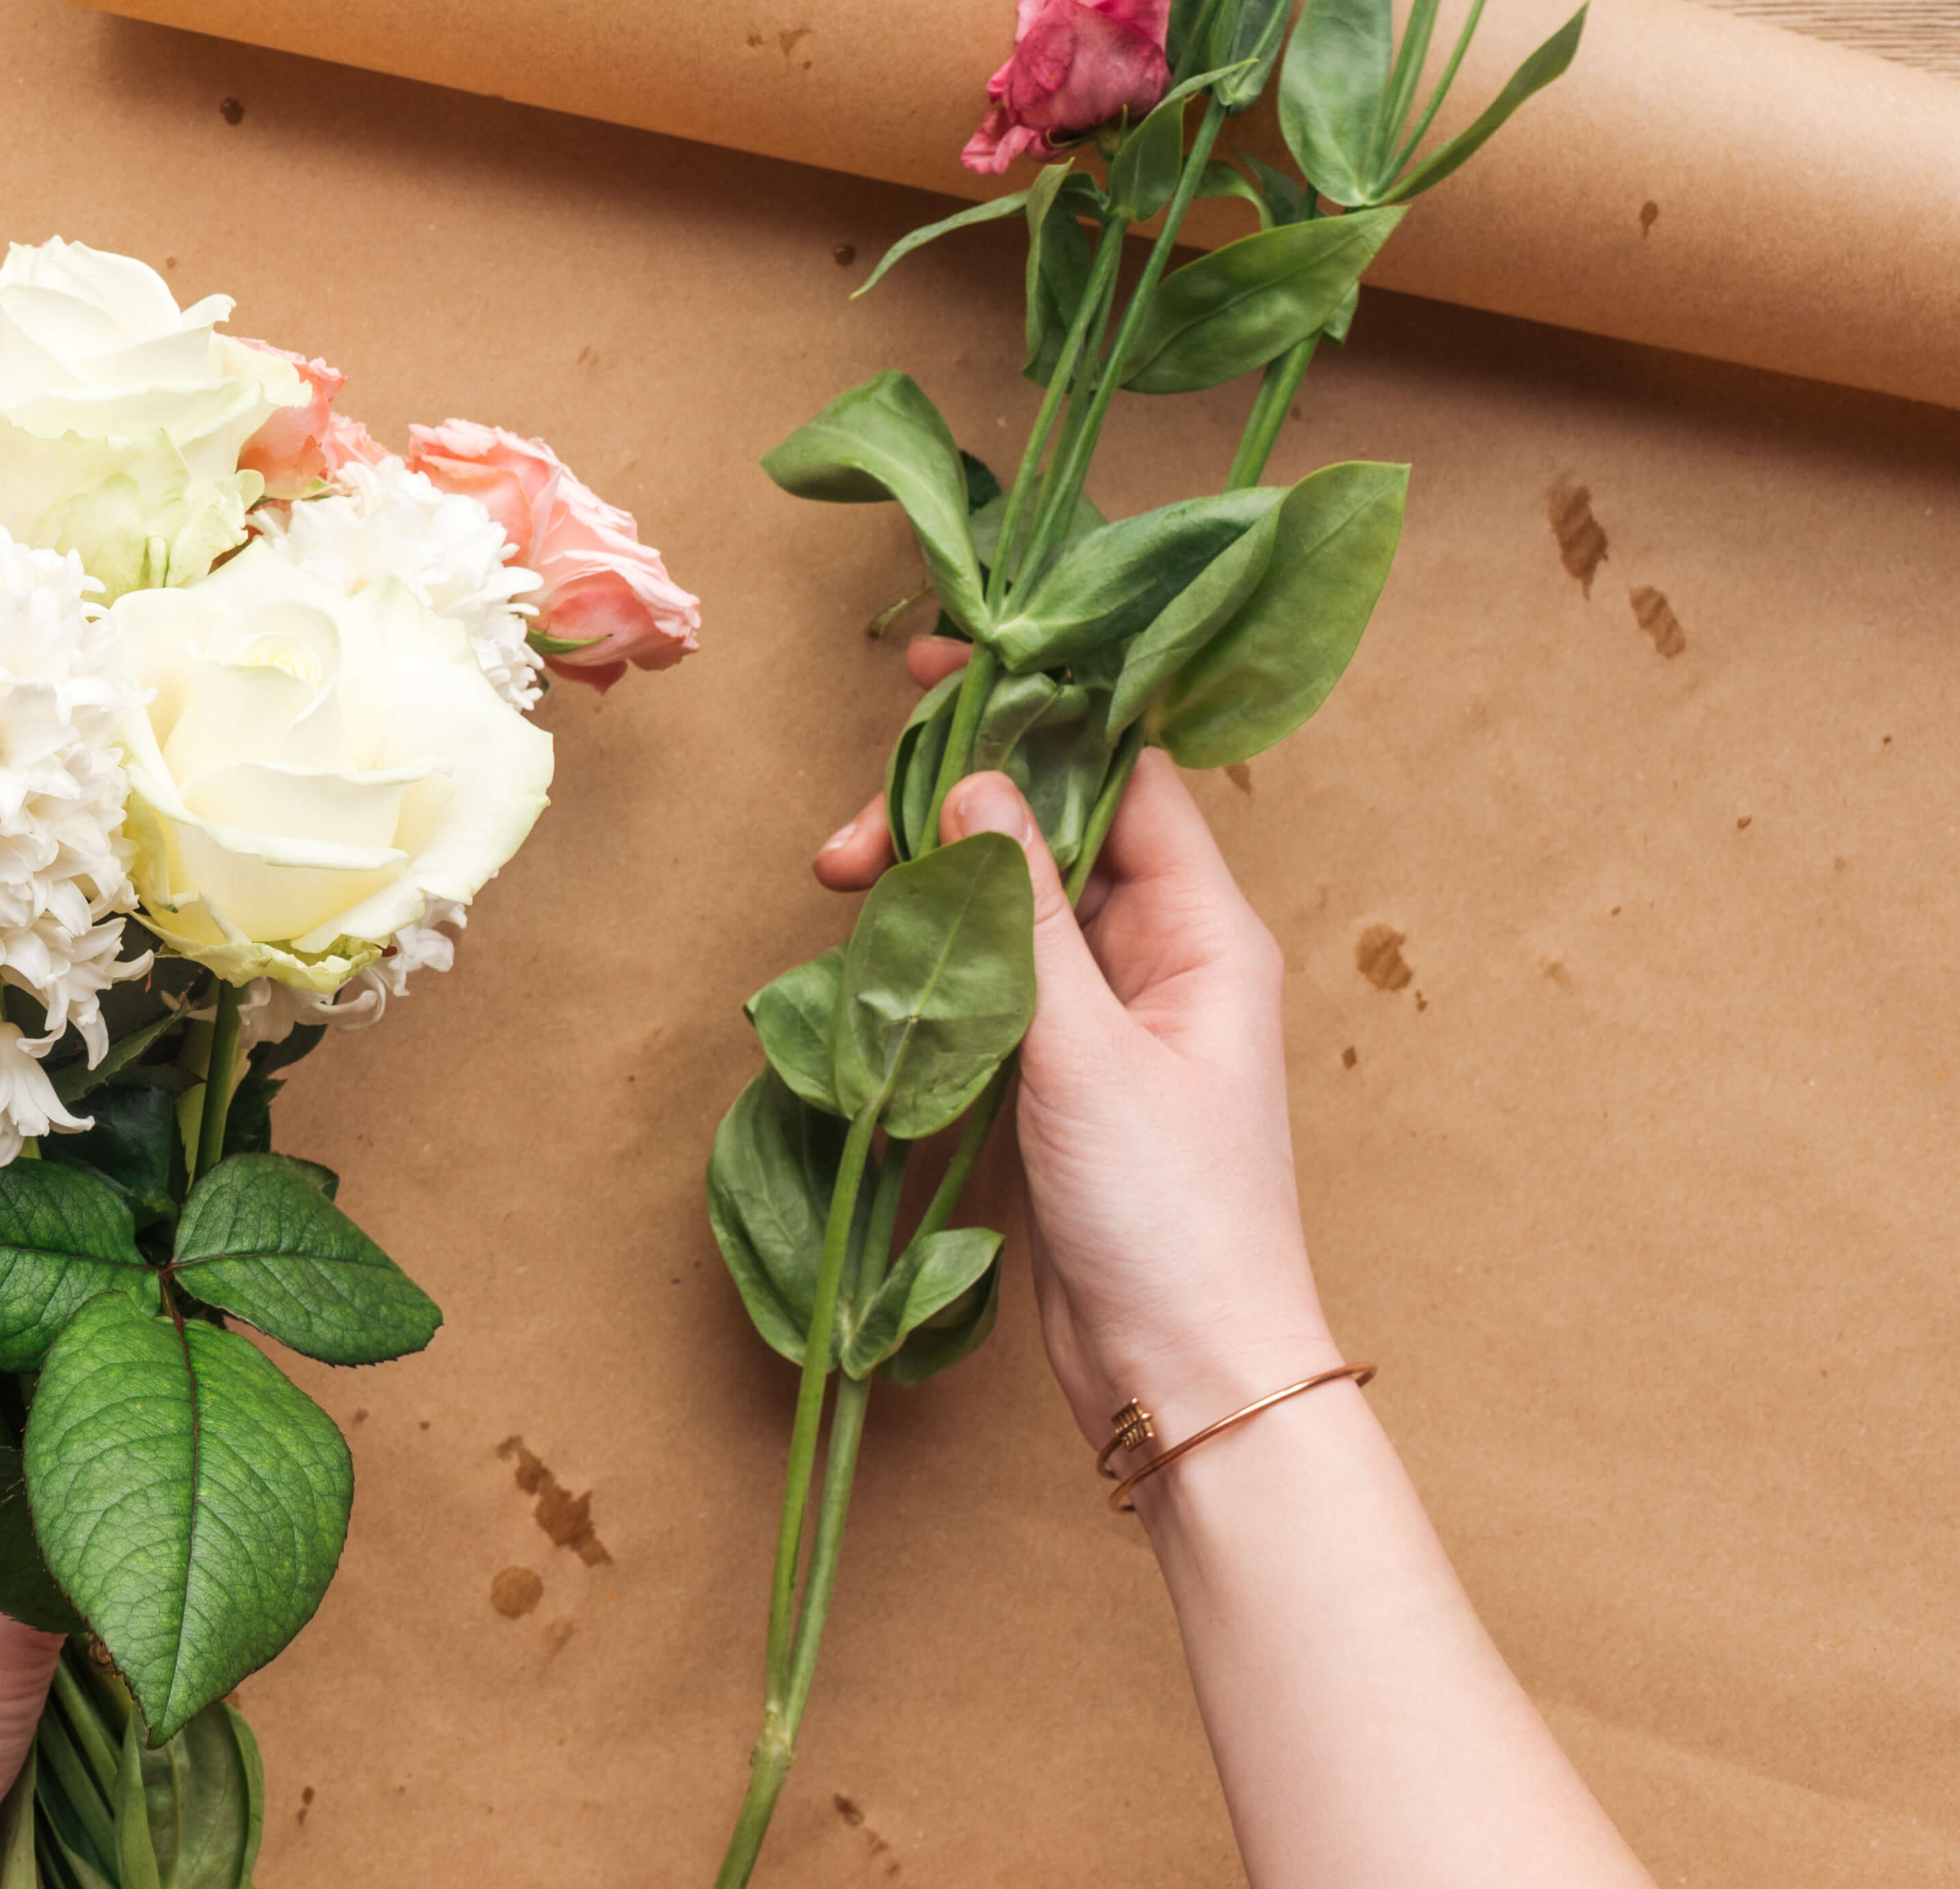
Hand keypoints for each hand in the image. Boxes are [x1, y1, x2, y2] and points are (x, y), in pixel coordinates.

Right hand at [814, 646, 1333, 1439]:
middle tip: (848, 847)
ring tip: (841, 901)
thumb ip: (1027, 912)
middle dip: (947, 814)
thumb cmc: (1168, 1213)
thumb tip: (981, 781)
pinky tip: (868, 967)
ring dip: (925, 888)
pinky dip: (926, 958)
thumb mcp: (1087, 1047)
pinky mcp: (1058, 1072)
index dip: (1037, 709)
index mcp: (1204, 931)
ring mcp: (1109, 1016)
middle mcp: (1163, 956)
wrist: (1183, 1372)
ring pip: (1006, 902)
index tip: (939, 674)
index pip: (1121, 772)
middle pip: (1047, 830)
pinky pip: (987, 976)